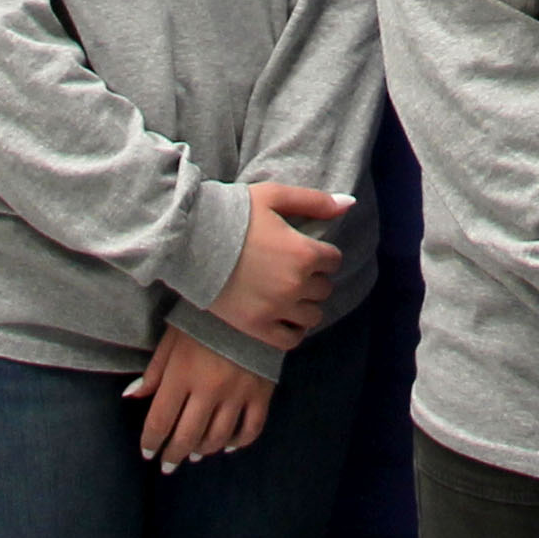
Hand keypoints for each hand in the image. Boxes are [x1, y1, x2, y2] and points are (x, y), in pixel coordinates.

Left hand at [123, 325, 274, 473]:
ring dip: (203, 450)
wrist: (250, 299)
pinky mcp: (261, 392)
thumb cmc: (204, 317)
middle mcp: (208, 391)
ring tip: (196, 454)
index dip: (151, 442)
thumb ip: (154, 370)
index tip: (147, 452)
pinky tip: (229, 445)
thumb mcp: (172, 337)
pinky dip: (239, 442)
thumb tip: (132, 396)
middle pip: (187, 436)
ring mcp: (237, 394)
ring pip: (218, 438)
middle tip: (168, 465)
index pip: (160, 421)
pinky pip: (251, 428)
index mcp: (181, 375)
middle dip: (174, 455)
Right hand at [206, 184, 353, 351]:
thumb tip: (349, 204)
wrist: (189, 240)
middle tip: (294, 271)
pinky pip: (291, 340)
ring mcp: (276, 308)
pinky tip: (284, 318)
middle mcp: (296, 284)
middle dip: (314, 279)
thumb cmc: (233, 213)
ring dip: (306, 305)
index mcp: (304, 252)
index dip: (322, 254)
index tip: (306, 251)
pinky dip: (293, 331)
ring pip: (313, 316)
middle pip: (324, 289)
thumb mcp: (275, 197)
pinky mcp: (256, 327)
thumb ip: (315, 202)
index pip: (334, 260)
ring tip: (290, 294)